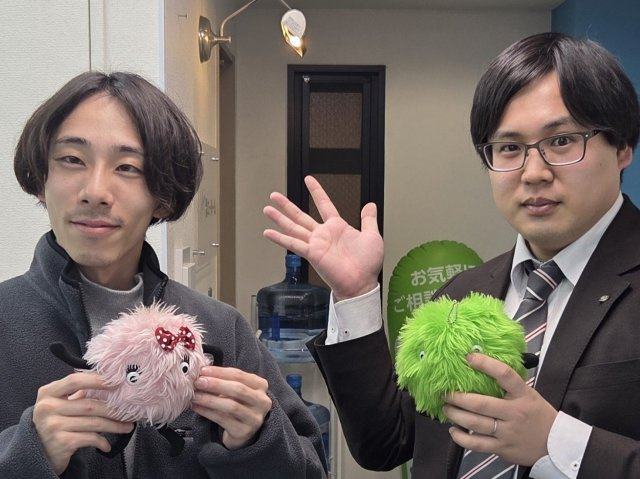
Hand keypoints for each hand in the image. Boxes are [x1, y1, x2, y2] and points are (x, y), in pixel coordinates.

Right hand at [33, 372, 134, 474]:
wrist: (38, 452)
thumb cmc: (56, 422)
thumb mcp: (60, 404)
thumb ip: (79, 394)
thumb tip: (112, 386)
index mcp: (48, 393)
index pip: (75, 381)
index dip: (97, 380)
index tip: (116, 381)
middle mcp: (47, 408)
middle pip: (90, 405)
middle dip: (114, 409)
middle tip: (129, 411)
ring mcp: (52, 426)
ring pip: (94, 423)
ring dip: (114, 425)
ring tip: (127, 426)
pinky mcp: (60, 443)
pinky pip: (90, 438)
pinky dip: (102, 441)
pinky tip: (107, 444)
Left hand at [192, 366, 272, 449]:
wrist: (243, 432)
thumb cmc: (238, 405)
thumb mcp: (236, 390)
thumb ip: (225, 381)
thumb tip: (202, 373)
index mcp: (261, 386)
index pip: (239, 375)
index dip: (220, 372)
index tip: (203, 370)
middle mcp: (262, 401)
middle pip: (238, 389)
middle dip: (215, 384)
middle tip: (198, 382)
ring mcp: (255, 418)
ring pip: (230, 406)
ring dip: (210, 399)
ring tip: (195, 396)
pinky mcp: (244, 432)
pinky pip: (223, 419)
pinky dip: (207, 412)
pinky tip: (197, 407)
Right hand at [263, 175, 382, 300]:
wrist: (362, 282)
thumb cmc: (367, 264)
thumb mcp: (372, 236)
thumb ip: (368, 219)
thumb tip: (370, 205)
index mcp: (337, 227)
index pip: (324, 204)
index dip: (316, 191)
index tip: (308, 180)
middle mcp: (323, 234)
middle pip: (300, 215)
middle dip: (287, 205)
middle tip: (274, 196)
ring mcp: (315, 244)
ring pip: (293, 227)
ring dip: (279, 218)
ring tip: (267, 209)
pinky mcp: (311, 254)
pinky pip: (293, 243)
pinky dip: (279, 238)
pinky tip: (268, 233)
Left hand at [442, 354, 557, 465]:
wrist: (556, 446)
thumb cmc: (538, 414)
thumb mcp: (529, 395)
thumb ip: (510, 385)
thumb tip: (483, 365)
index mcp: (523, 395)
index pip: (505, 375)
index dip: (486, 364)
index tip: (469, 357)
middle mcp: (515, 413)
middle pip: (481, 403)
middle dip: (458, 397)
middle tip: (445, 393)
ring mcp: (508, 432)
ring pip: (475, 423)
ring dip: (455, 415)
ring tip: (446, 408)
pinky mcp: (502, 449)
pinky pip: (477, 444)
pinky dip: (461, 438)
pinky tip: (453, 431)